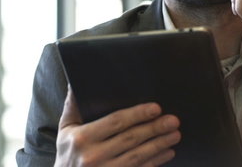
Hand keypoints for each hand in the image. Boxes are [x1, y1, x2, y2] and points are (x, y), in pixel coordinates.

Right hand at [55, 86, 180, 166]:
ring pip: (138, 156)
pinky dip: (156, 161)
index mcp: (83, 138)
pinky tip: (167, 152)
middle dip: (155, 128)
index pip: (115, 122)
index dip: (137, 114)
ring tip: (175, 135)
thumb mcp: (66, 130)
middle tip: (173, 120)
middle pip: (131, 139)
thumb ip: (73, 106)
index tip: (156, 108)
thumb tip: (76, 82)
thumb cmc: (68, 154)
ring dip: (159, 144)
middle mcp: (94, 156)